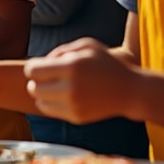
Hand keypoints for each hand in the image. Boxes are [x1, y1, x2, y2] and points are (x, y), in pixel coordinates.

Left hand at [24, 39, 138, 123]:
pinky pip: (50, 111)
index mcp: (72, 66)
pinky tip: (62, 96)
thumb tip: (41, 62)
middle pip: (33, 87)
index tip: (41, 66)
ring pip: (39, 101)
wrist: (131, 91)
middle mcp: (71, 87)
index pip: (32, 70)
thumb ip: (61, 50)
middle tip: (47, 78)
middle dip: (36, 81)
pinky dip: (51, 103)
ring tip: (54, 87)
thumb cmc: (106, 64)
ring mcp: (74, 105)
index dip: (34, 67)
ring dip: (42, 94)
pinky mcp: (76, 117)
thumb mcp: (88, 46)